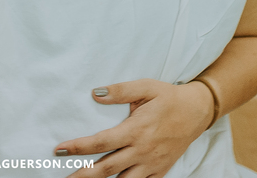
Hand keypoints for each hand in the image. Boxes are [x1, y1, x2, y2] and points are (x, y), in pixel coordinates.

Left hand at [56, 79, 212, 177]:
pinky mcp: (160, 171)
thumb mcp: (146, 87)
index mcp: (136, 130)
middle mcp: (142, 150)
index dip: (78, 148)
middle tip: (64, 177)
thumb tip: (95, 93)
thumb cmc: (168, 97)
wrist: (197, 111)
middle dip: (83, 175)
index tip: (59, 150)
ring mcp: (151, 164)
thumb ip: (120, 91)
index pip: (101, 142)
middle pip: (107, 169)